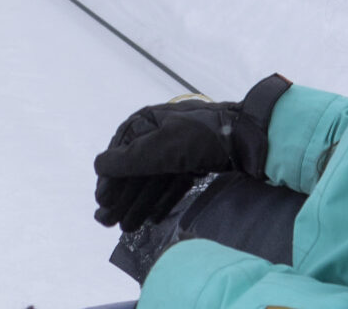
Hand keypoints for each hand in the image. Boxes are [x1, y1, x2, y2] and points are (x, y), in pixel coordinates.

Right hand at [93, 75, 289, 231]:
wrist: (249, 136)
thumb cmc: (201, 138)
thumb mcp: (162, 148)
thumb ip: (130, 159)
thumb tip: (98, 165)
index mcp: (149, 121)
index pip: (121, 151)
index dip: (110, 178)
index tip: (101, 201)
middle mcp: (162, 132)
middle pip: (136, 168)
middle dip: (122, 196)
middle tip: (107, 222)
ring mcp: (181, 147)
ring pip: (154, 178)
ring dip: (138, 203)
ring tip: (126, 228)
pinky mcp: (197, 160)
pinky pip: (173, 182)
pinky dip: (161, 200)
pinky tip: (152, 219)